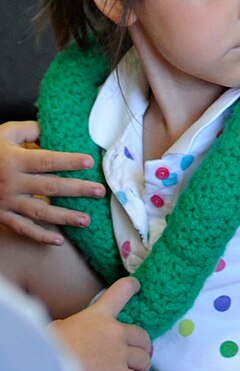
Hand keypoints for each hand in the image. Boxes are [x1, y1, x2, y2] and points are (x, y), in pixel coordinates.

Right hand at [0, 121, 100, 244]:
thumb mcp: (5, 134)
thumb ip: (30, 130)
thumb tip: (55, 129)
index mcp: (14, 160)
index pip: (46, 161)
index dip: (68, 162)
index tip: (89, 162)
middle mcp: (12, 182)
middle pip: (49, 187)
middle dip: (77, 190)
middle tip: (99, 191)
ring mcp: (7, 202)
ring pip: (39, 212)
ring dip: (64, 217)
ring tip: (86, 220)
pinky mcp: (2, 215)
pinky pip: (22, 228)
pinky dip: (40, 236)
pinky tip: (58, 241)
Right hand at [51, 277, 151, 370]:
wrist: (45, 369)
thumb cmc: (45, 351)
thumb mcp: (55, 330)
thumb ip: (72, 326)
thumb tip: (67, 331)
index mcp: (98, 316)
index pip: (121, 291)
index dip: (130, 286)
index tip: (136, 285)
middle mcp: (114, 333)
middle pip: (142, 335)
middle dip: (140, 346)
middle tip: (136, 353)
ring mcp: (119, 356)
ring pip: (144, 360)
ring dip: (138, 366)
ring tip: (130, 370)